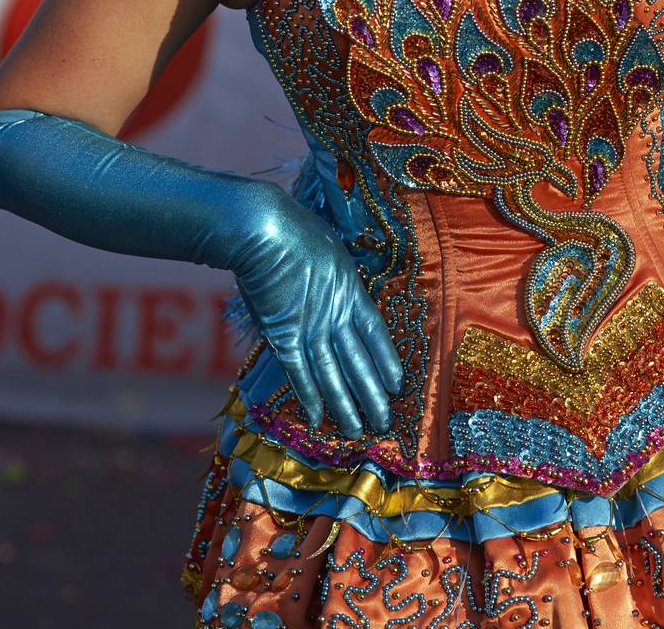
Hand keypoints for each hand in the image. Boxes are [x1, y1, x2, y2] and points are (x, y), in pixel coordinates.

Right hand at [230, 190, 403, 438]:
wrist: (264, 231)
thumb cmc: (296, 230)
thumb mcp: (330, 250)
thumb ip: (335, 276)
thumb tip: (338, 286)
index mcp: (350, 291)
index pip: (375, 334)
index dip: (386, 361)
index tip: (398, 384)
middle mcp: (335, 315)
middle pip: (357, 362)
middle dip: (371, 395)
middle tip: (384, 423)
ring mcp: (309, 328)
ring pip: (332, 375)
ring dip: (344, 405)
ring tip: (357, 432)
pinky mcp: (282, 336)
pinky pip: (298, 372)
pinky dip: (308, 397)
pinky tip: (318, 418)